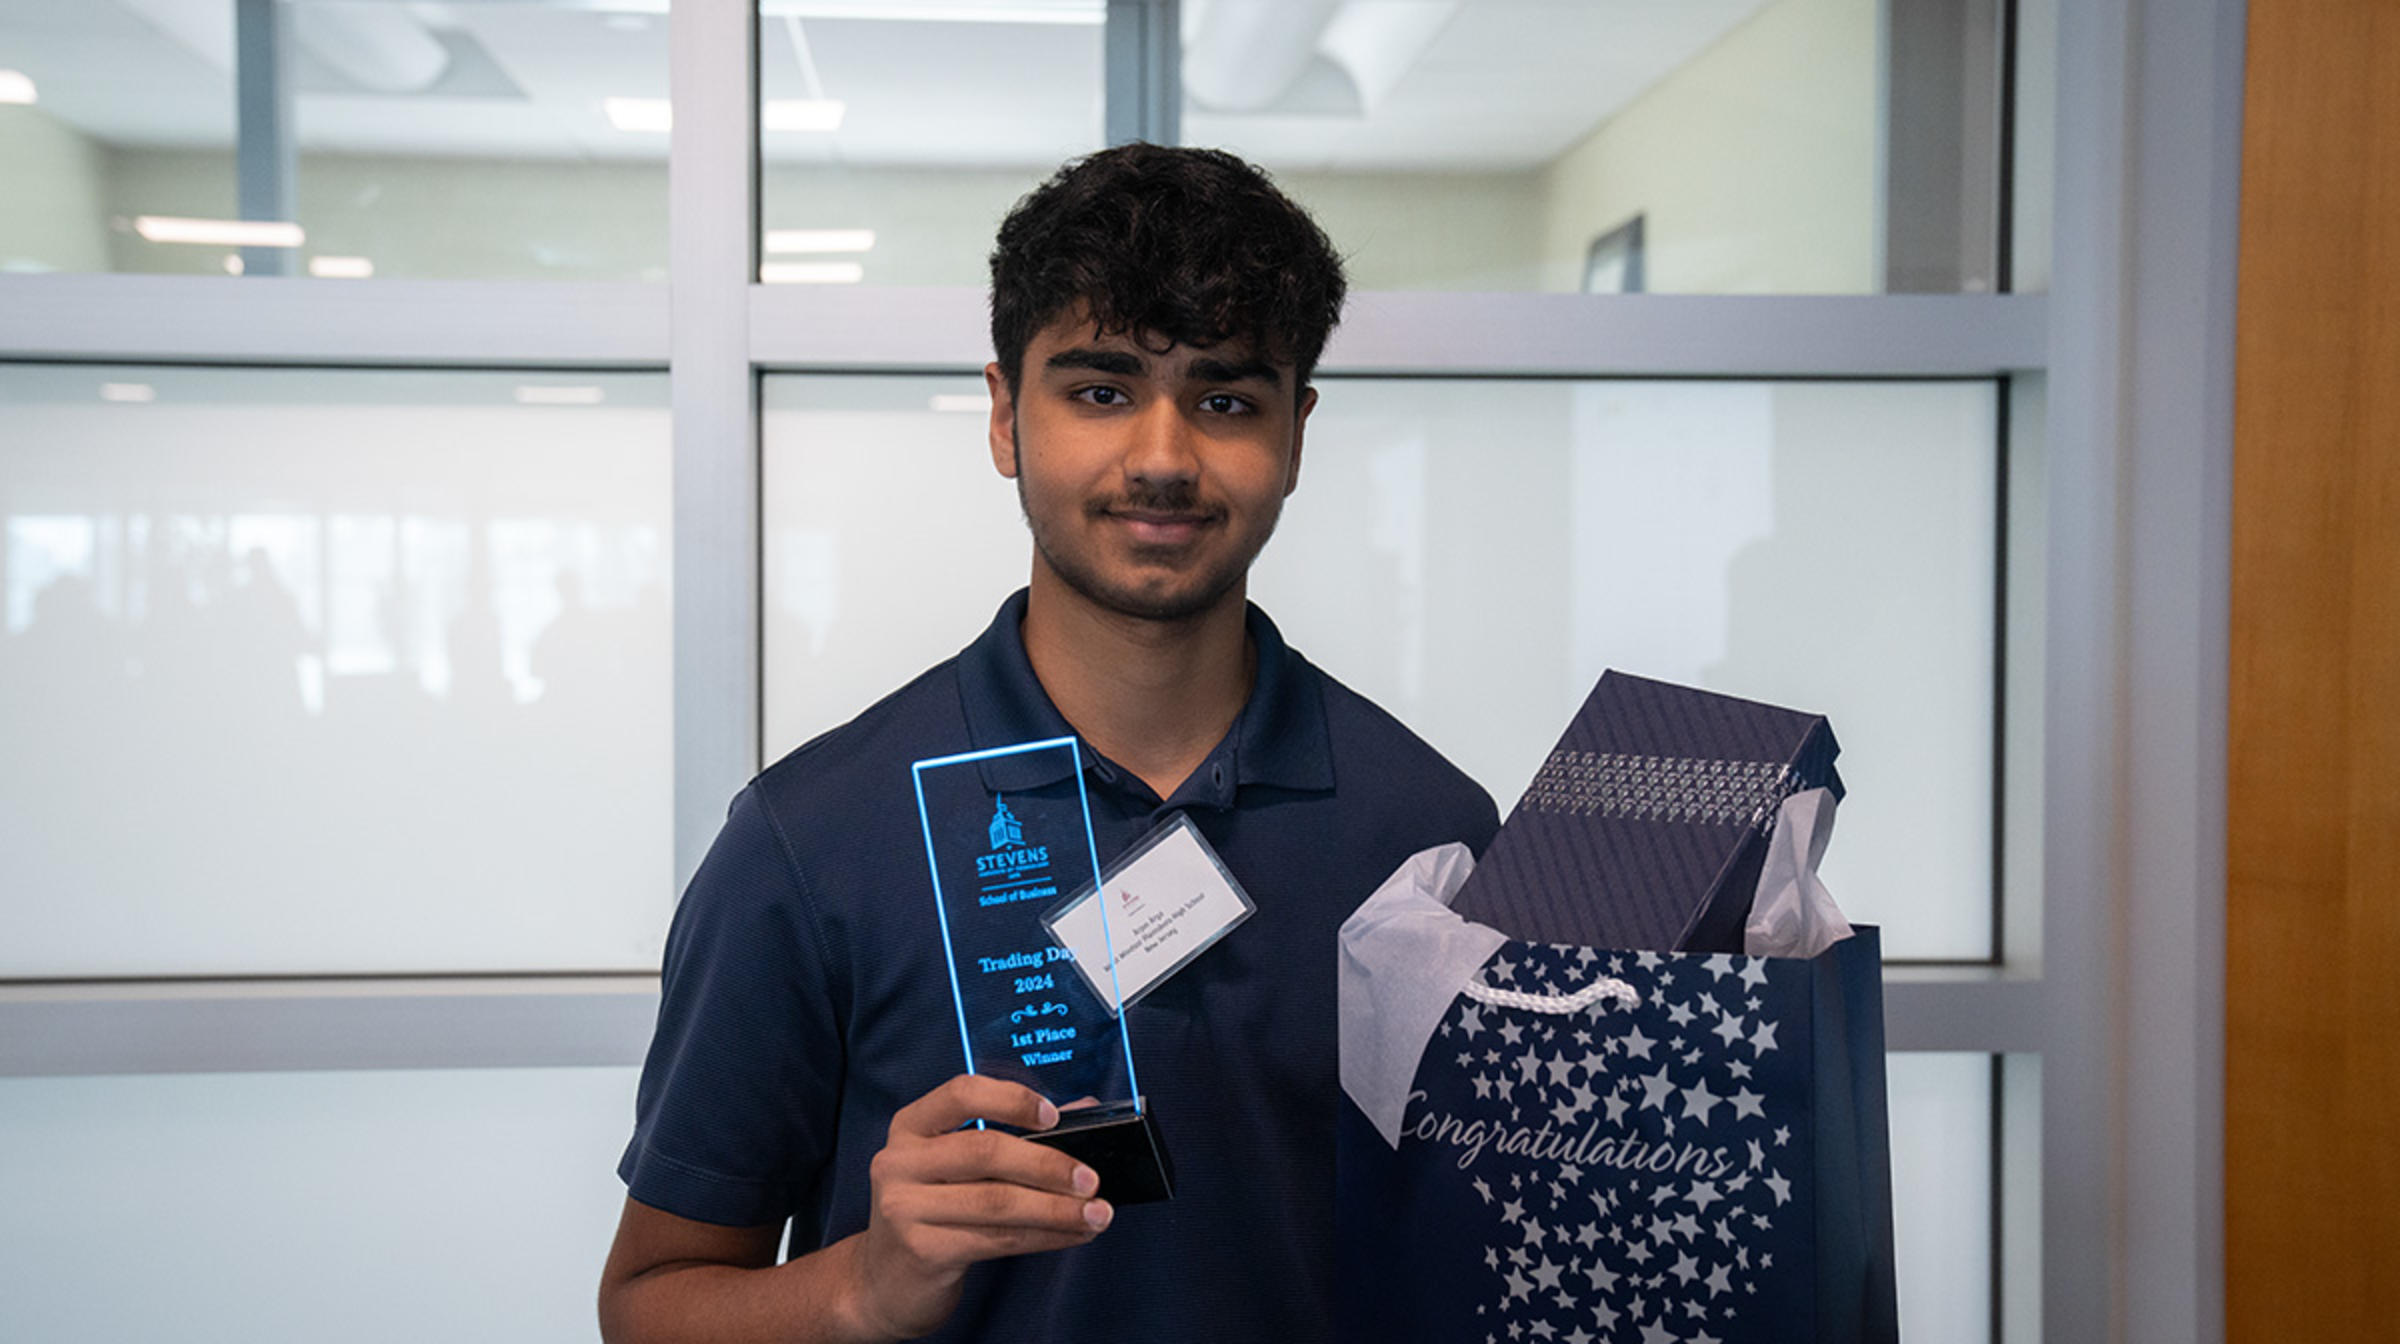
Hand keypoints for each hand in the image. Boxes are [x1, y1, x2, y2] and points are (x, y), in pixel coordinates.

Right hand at [846, 1074, 1111, 1338]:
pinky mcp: (922, 1251)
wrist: (885, 1281)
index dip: (1011, 1099)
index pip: (961, 1094)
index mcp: (911, 1126)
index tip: (1054, 1116)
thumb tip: (1086, 1111)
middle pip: (984, 1151)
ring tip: (1097, 1214)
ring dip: (1057, 1209)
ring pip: (996, 1202)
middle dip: (1047, 1165)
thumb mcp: (958, 1167)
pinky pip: (997, 1239)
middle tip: (1091, 1179)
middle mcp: (899, 1161)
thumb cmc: (934, 1212)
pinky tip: (1072, 1236)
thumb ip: (1014, 1135)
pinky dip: (1044, 1237)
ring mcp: (905, 1208)